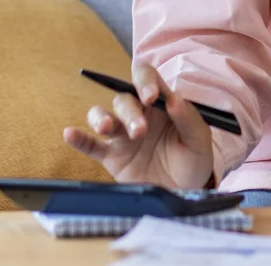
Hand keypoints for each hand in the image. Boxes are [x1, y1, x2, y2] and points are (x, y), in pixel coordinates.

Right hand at [62, 62, 214, 189]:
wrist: (185, 193)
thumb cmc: (192, 160)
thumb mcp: (200, 140)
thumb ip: (189, 119)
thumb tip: (175, 99)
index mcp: (160, 103)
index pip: (145, 78)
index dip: (144, 81)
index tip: (151, 96)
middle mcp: (138, 114)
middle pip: (122, 98)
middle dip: (129, 112)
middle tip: (140, 131)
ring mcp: (122, 135)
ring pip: (102, 114)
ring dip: (101, 118)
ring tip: (107, 128)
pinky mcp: (111, 156)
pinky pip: (91, 145)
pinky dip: (79, 138)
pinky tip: (70, 134)